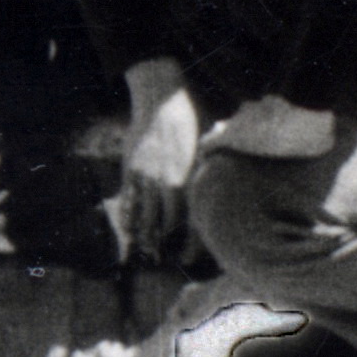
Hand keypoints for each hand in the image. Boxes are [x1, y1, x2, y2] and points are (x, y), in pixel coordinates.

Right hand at [119, 82, 201, 260]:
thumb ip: (213, 172)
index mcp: (191, 179)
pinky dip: (128, 217)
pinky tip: (130, 230)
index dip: (192, 244)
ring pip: (145, 215)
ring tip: (148, 252)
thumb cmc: (192, 119)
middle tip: (166, 257)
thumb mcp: (210, 146)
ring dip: (146, 236)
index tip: (190, 258)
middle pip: (166, 223)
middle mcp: (168, 182)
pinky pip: (128, 200)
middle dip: (166, 244)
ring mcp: (147, 176)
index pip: (193, 221)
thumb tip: (228, 191)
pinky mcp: (131, 169)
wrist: (161, 98)